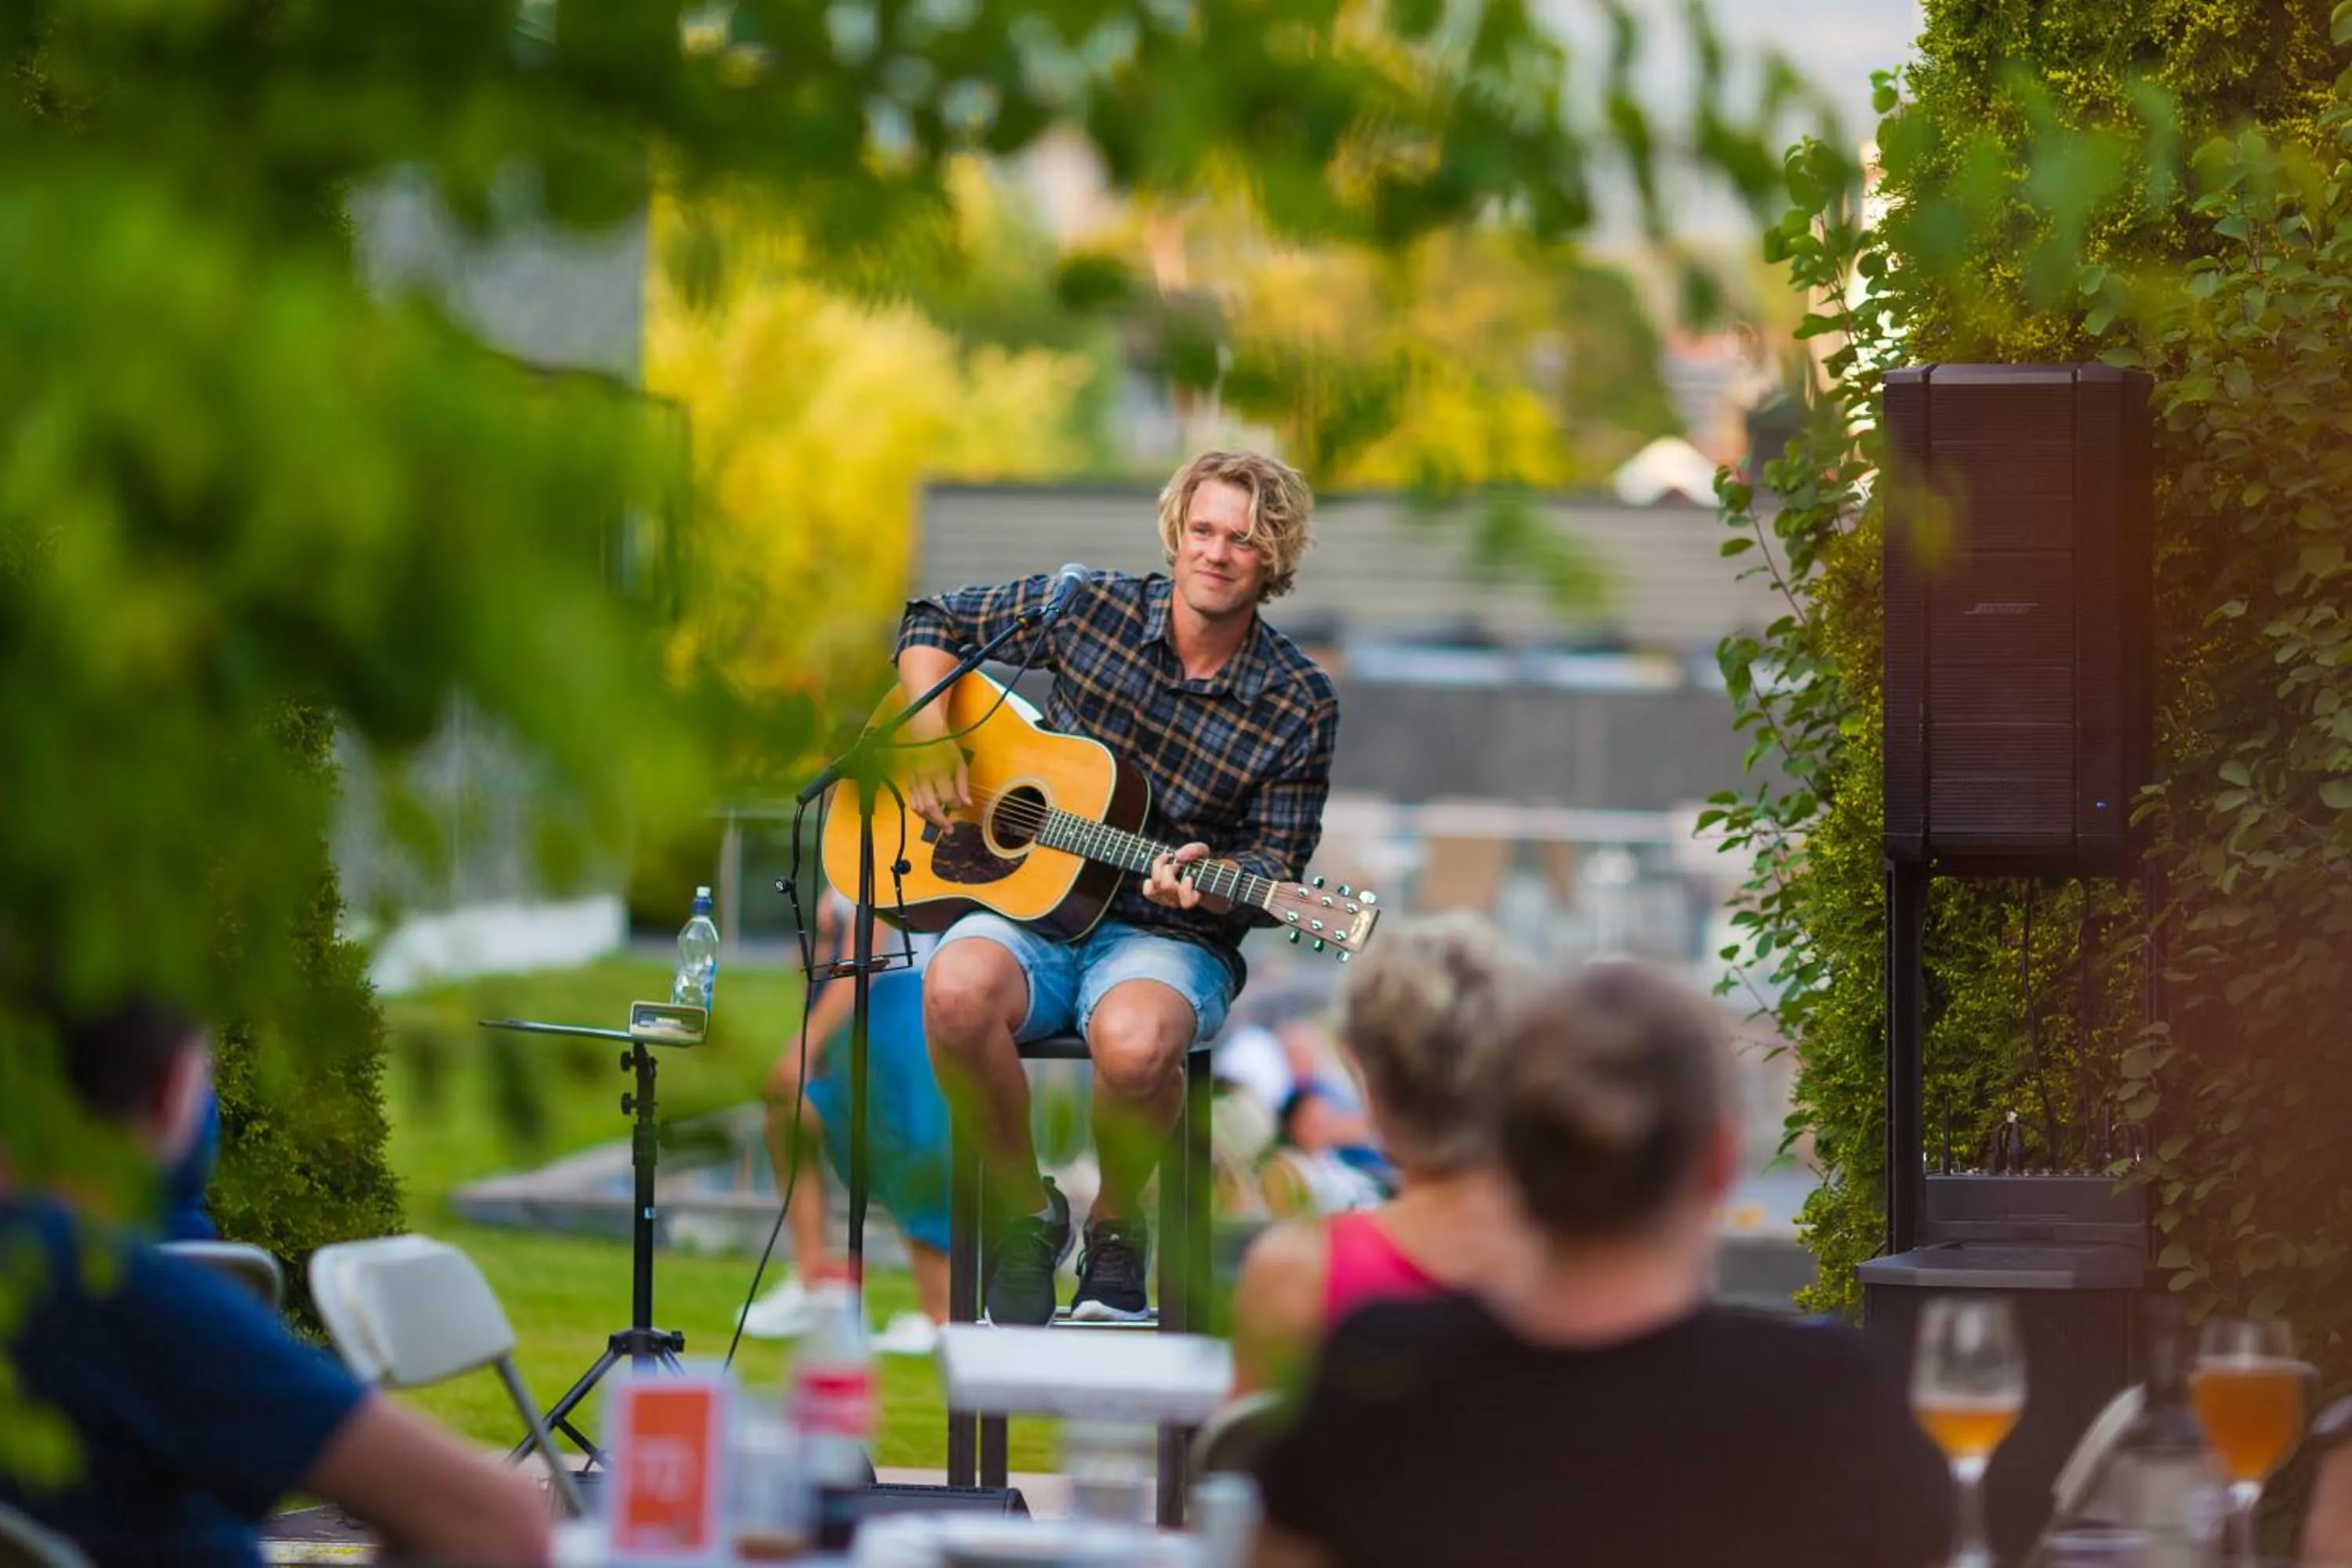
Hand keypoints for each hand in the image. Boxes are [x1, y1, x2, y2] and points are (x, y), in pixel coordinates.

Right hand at [898, 712, 967, 831]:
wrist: (924, 732)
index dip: (956, 805)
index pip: (947, 797)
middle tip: (950, 830)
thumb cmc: (944, 746)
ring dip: (929, 819)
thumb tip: (967, 804)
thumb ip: (963, 784)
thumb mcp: (959, 762)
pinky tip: (929, 815)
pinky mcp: (908, 781)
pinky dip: (920, 811)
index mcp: (939, 771)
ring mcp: (914, 780)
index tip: (962, 806)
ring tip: (940, 824)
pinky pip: (911, 801)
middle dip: (941, 821)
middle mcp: (924, 778)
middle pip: (930, 807)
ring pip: (918, 807)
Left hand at [1143, 842, 1211, 910]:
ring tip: (1167, 863)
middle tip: (1177, 864)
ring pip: (1156, 884)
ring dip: (1159, 868)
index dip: (1185, 888)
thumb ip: (1195, 851)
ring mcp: (1166, 900)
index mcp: (1194, 895)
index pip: (1187, 902)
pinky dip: (1150, 879)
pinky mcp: (1156, 897)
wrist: (1190, 869)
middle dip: (1170, 869)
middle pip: (1166, 886)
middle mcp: (1179, 901)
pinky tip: (1159, 871)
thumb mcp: (1202, 852)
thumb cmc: (1199, 862)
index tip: (1189, 877)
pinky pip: (1148, 891)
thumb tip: (1177, 856)